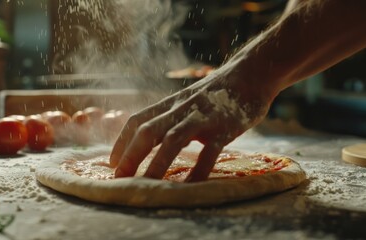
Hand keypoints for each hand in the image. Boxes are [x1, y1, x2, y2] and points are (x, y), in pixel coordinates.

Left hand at [110, 63, 275, 181]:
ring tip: (148, 187)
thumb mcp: (190, 100)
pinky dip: (199, 170)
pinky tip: (190, 186)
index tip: (112, 162)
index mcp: (171, 103)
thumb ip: (174, 117)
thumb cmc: (219, 92)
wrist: (253, 73)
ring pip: (173, 139)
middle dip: (131, 155)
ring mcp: (203, 117)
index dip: (122, 141)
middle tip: (120, 179)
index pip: (138, 120)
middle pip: (149, 130)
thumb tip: (158, 140)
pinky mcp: (225, 126)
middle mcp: (182, 108)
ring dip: (157, 164)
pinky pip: (209, 151)